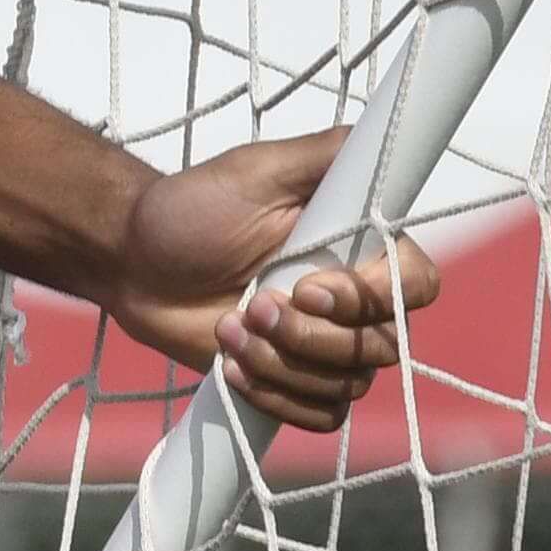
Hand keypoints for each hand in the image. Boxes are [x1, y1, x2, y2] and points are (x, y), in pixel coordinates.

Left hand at [102, 125, 441, 431]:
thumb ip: (328, 154)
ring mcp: (325, 346)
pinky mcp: (294, 381)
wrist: (134, 263)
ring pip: (347, 385)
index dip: (369, 299)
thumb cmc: (192, 209)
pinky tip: (229, 365)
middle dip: (309, 337)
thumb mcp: (257, 170)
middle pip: (383, 346)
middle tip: (252, 306)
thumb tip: (383, 136)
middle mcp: (354, 300)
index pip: (415, 284)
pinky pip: (319, 415)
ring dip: (281, 365)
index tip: (306, 288)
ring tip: (228, 329)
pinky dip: (274, 397)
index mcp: (358, 246)